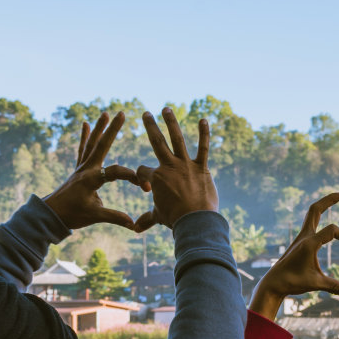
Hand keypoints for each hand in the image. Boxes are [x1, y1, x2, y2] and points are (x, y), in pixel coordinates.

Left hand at [43, 112, 144, 231]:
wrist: (51, 214)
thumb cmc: (72, 215)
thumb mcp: (95, 216)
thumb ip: (114, 217)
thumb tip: (133, 224)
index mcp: (91, 179)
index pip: (114, 172)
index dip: (130, 176)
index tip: (143, 185)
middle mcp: (86, 169)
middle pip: (101, 145)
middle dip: (112, 129)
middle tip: (121, 113)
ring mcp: (81, 168)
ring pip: (91, 144)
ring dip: (99, 128)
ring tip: (104, 113)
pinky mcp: (78, 170)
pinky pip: (83, 149)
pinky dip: (84, 137)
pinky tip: (85, 124)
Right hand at [133, 108, 217, 229]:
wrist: (195, 221)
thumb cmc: (175, 219)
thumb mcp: (158, 216)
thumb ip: (146, 219)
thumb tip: (134, 229)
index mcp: (156, 178)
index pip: (143, 170)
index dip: (141, 178)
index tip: (146, 190)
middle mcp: (169, 167)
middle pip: (156, 142)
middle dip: (150, 126)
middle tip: (145, 113)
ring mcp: (186, 165)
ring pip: (177, 139)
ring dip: (171, 122)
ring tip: (166, 109)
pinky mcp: (202, 168)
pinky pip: (203, 148)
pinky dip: (204, 134)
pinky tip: (204, 120)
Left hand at [250, 191, 338, 320]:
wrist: (273, 283)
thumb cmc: (293, 283)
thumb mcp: (316, 284)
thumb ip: (335, 287)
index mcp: (309, 243)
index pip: (333, 230)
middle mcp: (304, 236)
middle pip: (317, 209)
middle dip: (331, 199)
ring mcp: (301, 236)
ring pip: (312, 212)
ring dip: (325, 204)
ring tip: (338, 197)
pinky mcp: (299, 240)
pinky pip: (311, 221)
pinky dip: (320, 214)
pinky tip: (326, 215)